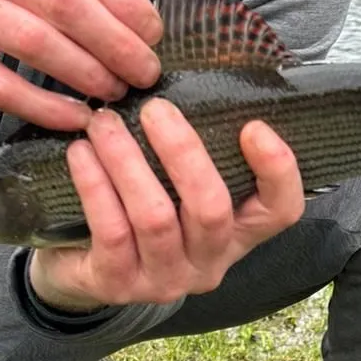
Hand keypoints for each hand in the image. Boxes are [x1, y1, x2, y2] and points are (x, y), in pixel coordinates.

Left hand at [29, 100, 305, 309]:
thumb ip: (196, 146)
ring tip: (104, 122)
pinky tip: (79, 153)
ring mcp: (166, 280)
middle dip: (182, 152)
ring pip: (155, 218)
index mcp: (237, 233)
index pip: (280, 210)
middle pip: (211, 209)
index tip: (253, 126)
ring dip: (127, 161)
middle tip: (154, 107)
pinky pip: (110, 231)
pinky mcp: (119, 285)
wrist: (80, 267)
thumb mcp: (177, 184)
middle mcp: (210, 262)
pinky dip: (95, 185)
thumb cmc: (139, 205)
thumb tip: (190, 74)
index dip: (278, 171)